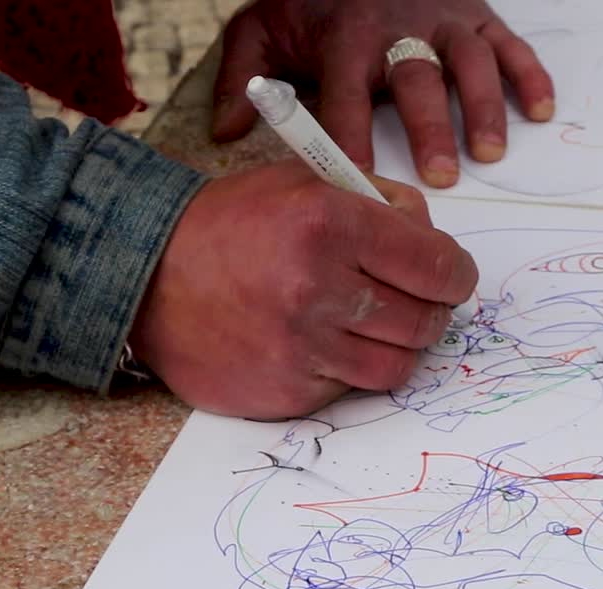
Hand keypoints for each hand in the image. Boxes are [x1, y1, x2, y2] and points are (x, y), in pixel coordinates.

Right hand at [127, 160, 478, 418]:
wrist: (145, 275)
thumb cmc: (230, 224)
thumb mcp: (303, 182)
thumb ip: (378, 202)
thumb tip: (434, 242)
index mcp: (329, 223)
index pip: (438, 266)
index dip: (456, 275)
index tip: (451, 278)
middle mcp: (315, 288)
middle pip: (425, 322)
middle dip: (431, 312)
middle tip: (415, 303)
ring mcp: (299, 347)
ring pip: (395, 366)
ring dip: (394, 347)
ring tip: (372, 327)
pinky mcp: (284, 392)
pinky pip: (347, 391)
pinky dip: (345, 371)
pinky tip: (320, 345)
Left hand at [209, 0, 553, 187]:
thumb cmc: (309, 1)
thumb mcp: (260, 29)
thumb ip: (242, 77)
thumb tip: (227, 129)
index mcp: (346, 39)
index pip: (346, 95)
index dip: (351, 137)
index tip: (358, 180)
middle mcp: (398, 29)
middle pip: (416, 80)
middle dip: (428, 128)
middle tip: (439, 176)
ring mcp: (443, 20)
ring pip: (468, 62)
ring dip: (482, 106)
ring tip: (489, 151)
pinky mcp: (476, 13)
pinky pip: (508, 44)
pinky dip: (529, 75)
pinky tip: (542, 111)